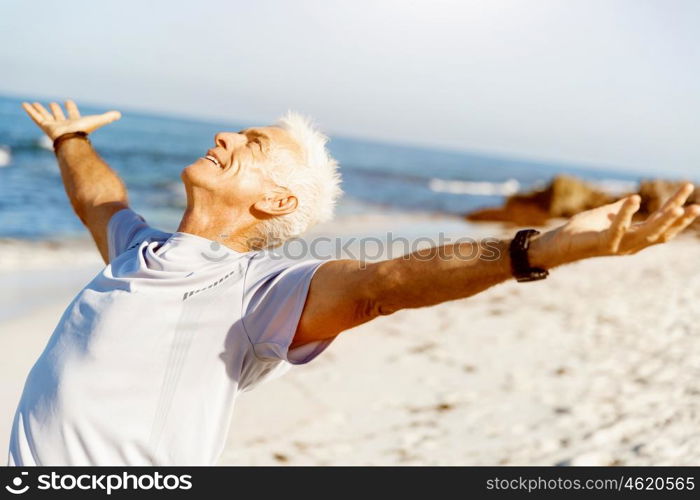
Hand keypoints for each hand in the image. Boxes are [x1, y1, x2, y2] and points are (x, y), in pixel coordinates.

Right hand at [21, 100, 120, 140]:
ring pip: (45, 116)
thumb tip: (120, 114)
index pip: (72, 113)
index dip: (71, 107)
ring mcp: (53, 125)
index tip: (68, 101)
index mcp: (74, 122)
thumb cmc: (83, 131)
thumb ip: (108, 117)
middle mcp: (63, 124)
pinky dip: (30, 111)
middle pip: (58, 115)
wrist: (71, 140)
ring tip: (34, 103)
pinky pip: (35, 117)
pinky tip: (24, 104)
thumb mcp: (97, 121)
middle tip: (53, 103)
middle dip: (56, 110)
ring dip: (40, 109)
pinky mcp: (44, 126)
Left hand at [538, 183, 699, 265]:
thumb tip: (633, 199)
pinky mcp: (603, 244)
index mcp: (634, 236)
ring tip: (676, 207)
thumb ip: (621, 208)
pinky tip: (634, 199)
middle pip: (661, 231)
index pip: (661, 222)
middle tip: (696, 205)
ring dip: (663, 221)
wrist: (559, 243)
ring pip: (647, 234)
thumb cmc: (582, 229)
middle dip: (679, 219)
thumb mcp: (606, 214)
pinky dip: (626, 214)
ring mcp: (619, 246)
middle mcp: (631, 244)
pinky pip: (617, 229)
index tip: (688, 188)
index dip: (676, 207)